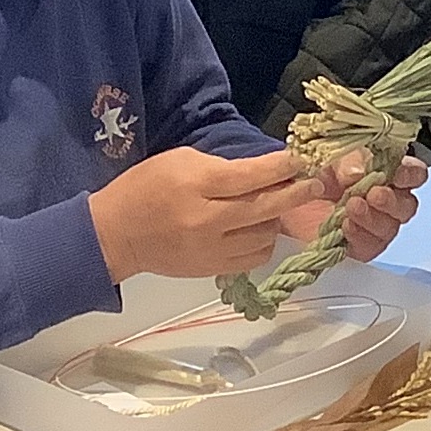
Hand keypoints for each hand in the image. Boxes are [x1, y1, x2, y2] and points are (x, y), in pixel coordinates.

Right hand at [88, 147, 327, 281]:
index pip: (249, 176)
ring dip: (276, 218)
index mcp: (196, 186)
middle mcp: (206, 220)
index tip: (302, 159)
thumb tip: (264, 170)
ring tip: (276, 206)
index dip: (281, 167)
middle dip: (296, 194)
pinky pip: (253, 258)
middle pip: (265, 208)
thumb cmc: (145, 188)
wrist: (115, 235)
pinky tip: (259, 229)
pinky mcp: (211, 270)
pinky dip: (263, 242)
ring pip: (264, 235)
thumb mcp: (180, 161)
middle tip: (315, 184)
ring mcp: (210, 250)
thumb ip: (223, 166)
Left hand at [278, 153, 427, 259]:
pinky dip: (359, 236)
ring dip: (372, 218)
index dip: (410, 174)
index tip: (396, 174)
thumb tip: (358, 173)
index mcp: (387, 171)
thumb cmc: (312, 170)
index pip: (413, 174)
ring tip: (351, 208)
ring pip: (389, 228)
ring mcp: (374, 225)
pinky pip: (370, 246)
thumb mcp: (330, 155)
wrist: (284, 196)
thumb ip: (348, 161)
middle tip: (373, 194)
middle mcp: (386, 199)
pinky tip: (345, 227)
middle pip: (406, 205)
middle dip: (391, 201)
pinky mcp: (359, 246)